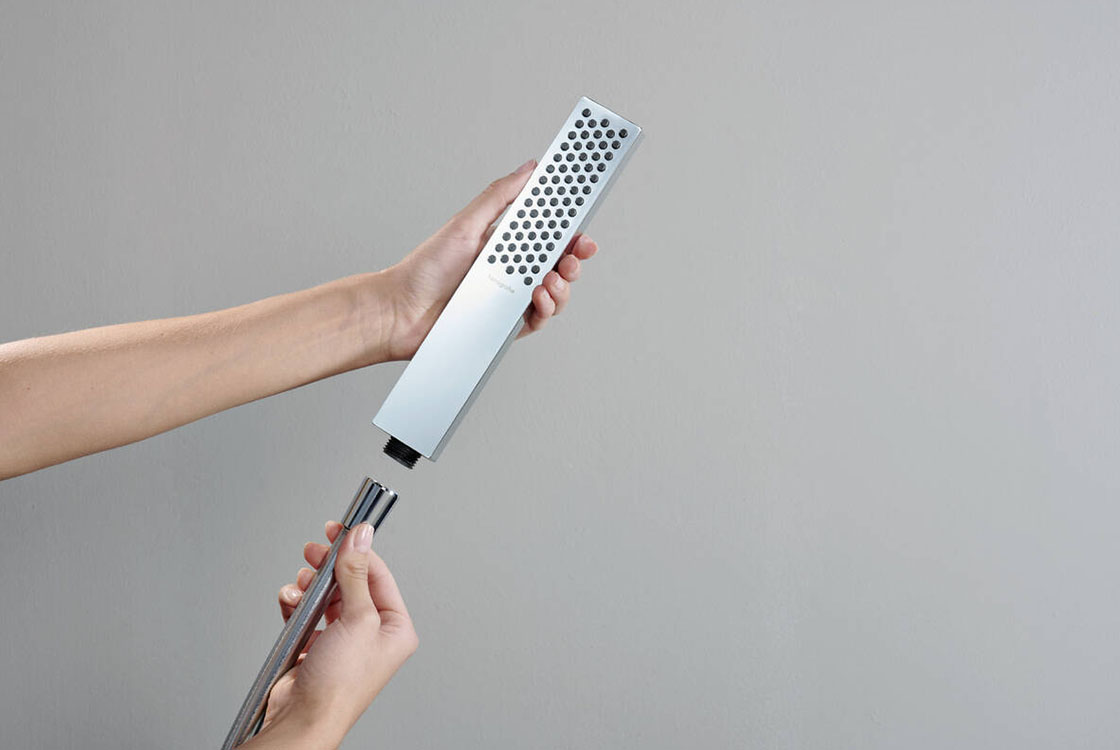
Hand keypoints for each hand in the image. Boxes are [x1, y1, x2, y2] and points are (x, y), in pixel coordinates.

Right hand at [241, 522, 417, 749]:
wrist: (304, 719)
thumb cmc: (339, 685)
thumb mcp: (356, 619)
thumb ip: (356, 574)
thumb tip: (361, 539)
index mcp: (395, 628)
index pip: (379, 576)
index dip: (359, 551)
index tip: (342, 531)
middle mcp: (372, 634)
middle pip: (351, 583)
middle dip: (331, 567)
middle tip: (315, 551)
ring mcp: (344, 641)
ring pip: (327, 597)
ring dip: (310, 587)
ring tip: (300, 583)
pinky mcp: (318, 647)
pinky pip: (307, 614)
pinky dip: (296, 605)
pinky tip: (290, 603)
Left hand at [379, 158, 599, 359]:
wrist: (401, 310)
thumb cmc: (426, 268)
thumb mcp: (466, 224)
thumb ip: (500, 196)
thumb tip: (529, 168)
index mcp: (505, 245)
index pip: (547, 236)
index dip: (570, 233)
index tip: (582, 228)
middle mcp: (510, 272)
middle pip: (557, 266)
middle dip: (573, 260)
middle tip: (574, 257)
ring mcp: (509, 300)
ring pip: (553, 294)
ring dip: (561, 287)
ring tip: (549, 281)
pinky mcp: (505, 325)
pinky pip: (536, 320)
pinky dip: (544, 310)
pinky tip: (536, 299)